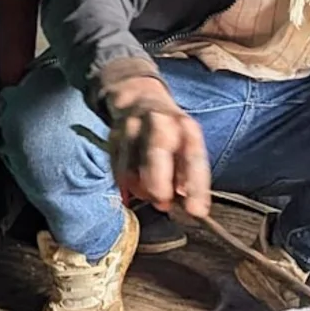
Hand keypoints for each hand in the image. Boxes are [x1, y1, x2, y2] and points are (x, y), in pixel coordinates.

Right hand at [101, 76, 211, 217]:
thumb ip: (188, 174)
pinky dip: (126, 183)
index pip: (193, 156)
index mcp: (185, 126)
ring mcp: (132, 127)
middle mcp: (159, 122)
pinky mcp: (113, 136)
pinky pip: (117, 167)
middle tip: (163, 203)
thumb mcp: (187, 145)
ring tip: (149, 194)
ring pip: (132, 164)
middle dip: (159, 183)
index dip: (196, 186)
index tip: (196, 212)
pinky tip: (133, 187)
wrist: (140, 98)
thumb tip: (188, 206)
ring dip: (141, 187)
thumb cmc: (170, 133)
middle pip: (157, 150)